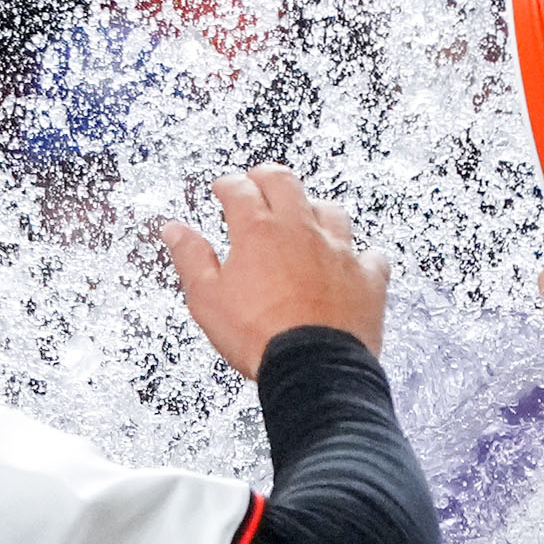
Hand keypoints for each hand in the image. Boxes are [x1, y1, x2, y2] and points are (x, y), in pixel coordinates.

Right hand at [159, 167, 388, 375]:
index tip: (223, 187)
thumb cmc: (258, 335)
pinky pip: (369, 254)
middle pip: (286, 182)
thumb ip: (191, 258)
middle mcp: (300, 230)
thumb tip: (174, 230)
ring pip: (330, 210)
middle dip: (268, 177)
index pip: (240, 190)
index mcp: (258, 231)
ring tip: (305, 215)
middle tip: (259, 181)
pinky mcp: (366, 276)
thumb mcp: (207, 298)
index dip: (228, 185)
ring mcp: (338, 250)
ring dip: (314, 209)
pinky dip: (359, 255)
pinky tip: (353, 260)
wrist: (312, 367)